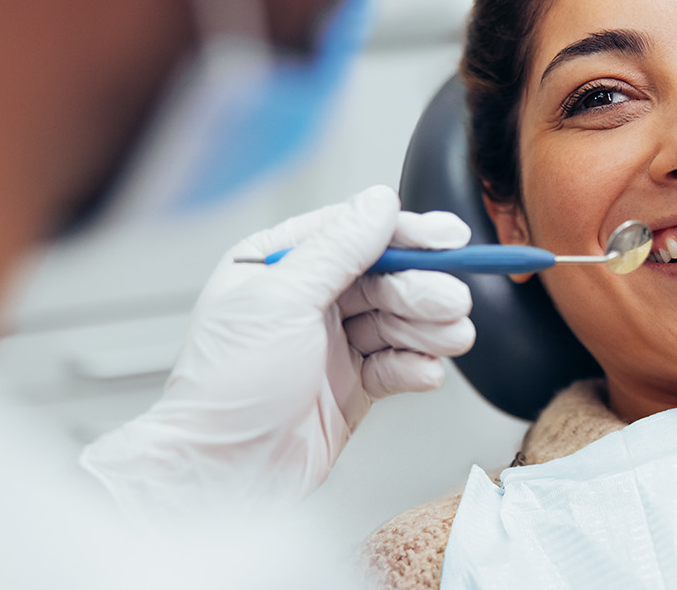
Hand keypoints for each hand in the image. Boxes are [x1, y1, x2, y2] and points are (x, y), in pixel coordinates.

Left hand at [80, 186, 473, 525]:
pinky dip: (416, 366)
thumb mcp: (280, 301)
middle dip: (421, 289)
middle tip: (451, 301)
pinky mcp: (350, 386)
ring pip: (396, 321)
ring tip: (451, 338)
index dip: (402, 234)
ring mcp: (329, 344)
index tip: (446, 237)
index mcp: (276, 266)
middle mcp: (305, 301)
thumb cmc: (227, 390)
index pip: (350, 234)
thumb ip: (336, 249)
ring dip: (428, 328)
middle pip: (382, 278)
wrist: (225, 473)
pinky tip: (426, 371)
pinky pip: (396, 364)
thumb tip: (377, 204)